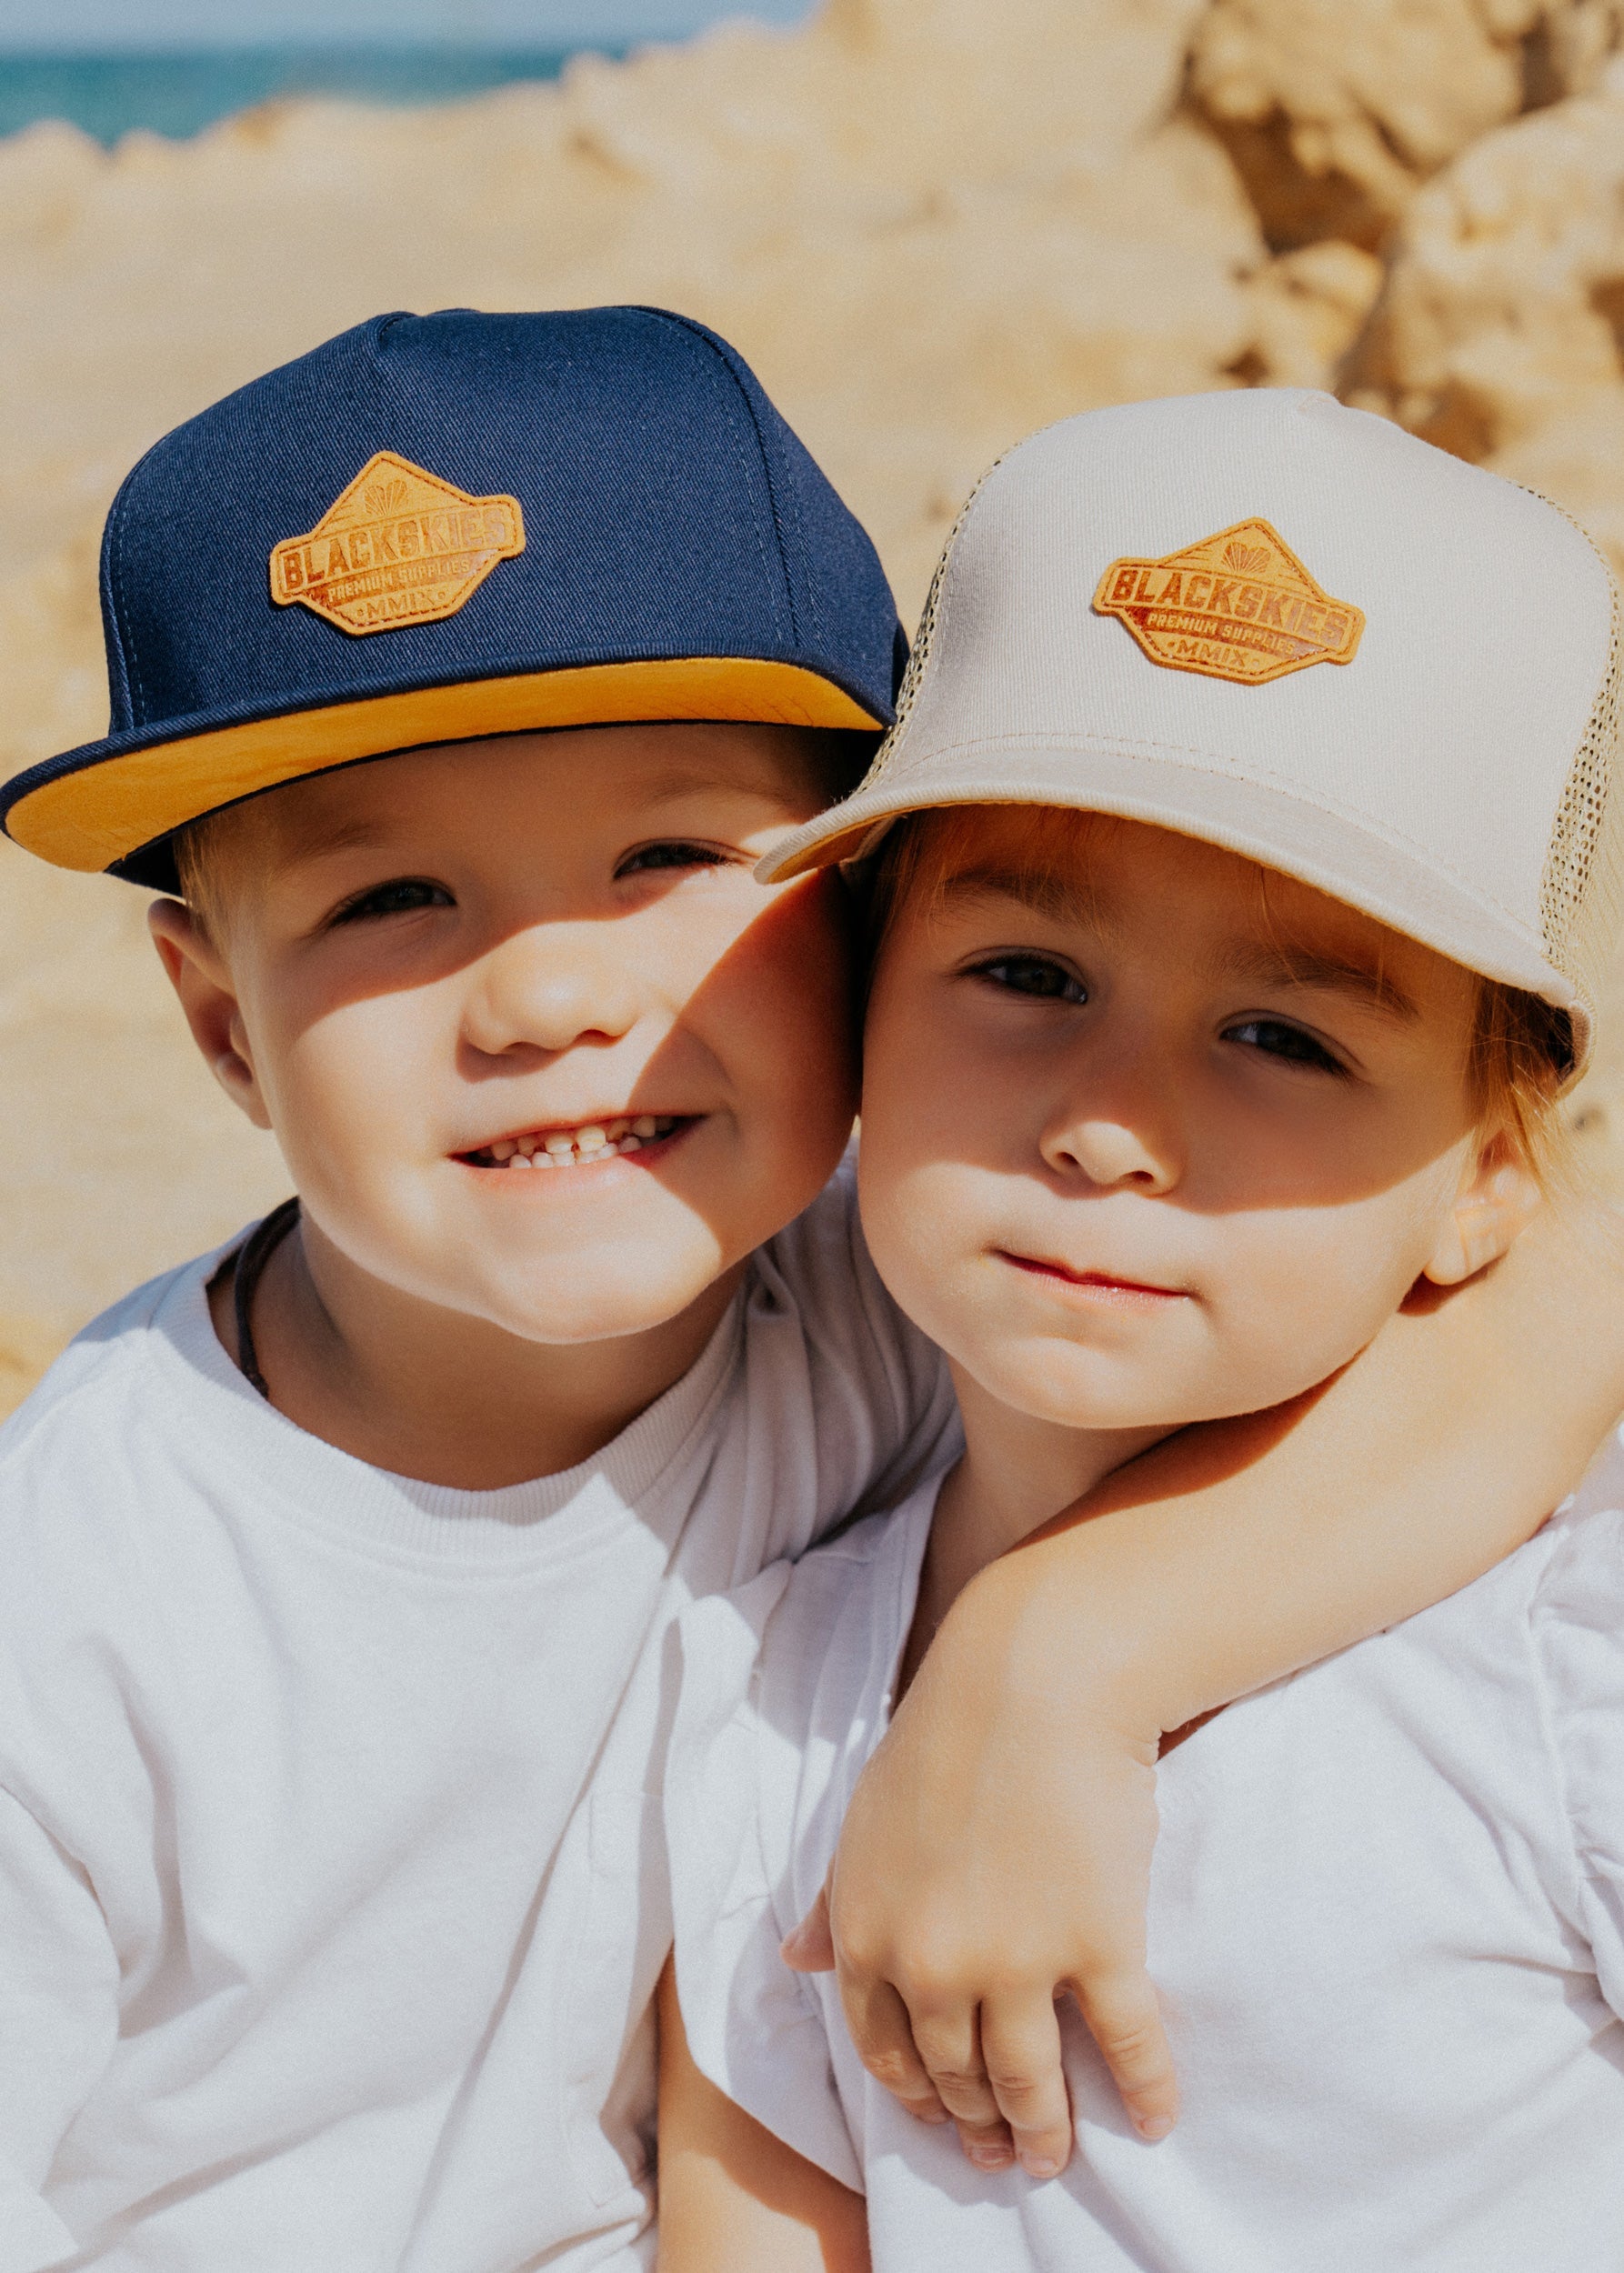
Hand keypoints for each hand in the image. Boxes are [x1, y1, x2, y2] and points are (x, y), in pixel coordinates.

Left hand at [783, 1550, 1176, 2179]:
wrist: (1033, 1677)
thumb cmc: (945, 1732)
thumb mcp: (863, 1820)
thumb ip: (834, 1899)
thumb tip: (799, 1962)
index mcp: (868, 1933)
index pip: (885, 2049)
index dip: (916, 2096)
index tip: (942, 2119)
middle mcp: (934, 1964)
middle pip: (956, 2076)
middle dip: (978, 2126)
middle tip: (1003, 2154)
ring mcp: (1018, 1962)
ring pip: (1029, 2082)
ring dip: (1044, 2132)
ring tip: (1056, 2156)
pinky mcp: (1099, 1945)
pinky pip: (1125, 2047)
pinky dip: (1143, 2092)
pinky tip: (1154, 2119)